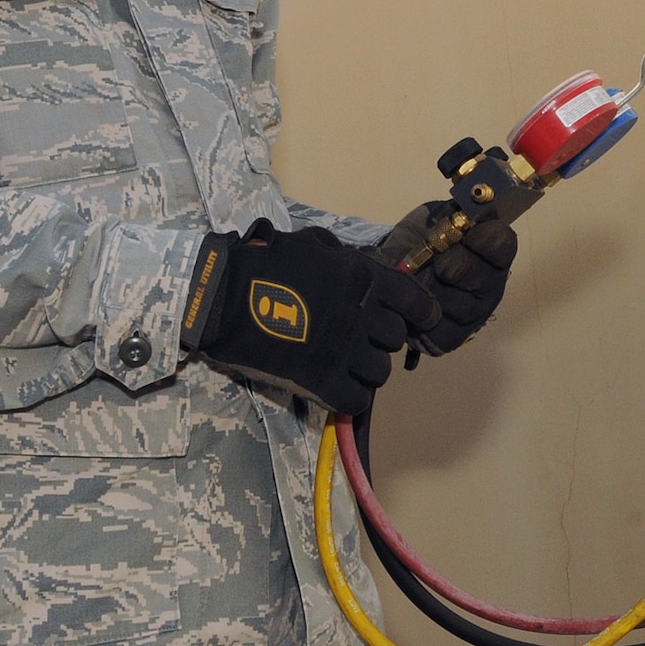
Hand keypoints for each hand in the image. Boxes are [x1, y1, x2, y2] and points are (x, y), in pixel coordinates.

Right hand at [179, 220, 438, 414]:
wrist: (223, 297)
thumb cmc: (264, 262)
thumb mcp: (312, 245)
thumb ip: (344, 257)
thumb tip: (363, 268)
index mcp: (363, 277)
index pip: (414, 302)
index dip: (421, 314)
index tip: (419, 321)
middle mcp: (363, 314)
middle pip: (395, 339)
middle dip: (381, 339)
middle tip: (360, 339)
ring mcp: (345, 351)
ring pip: (380, 372)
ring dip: (366, 369)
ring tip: (345, 364)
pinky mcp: (323, 383)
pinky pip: (357, 400)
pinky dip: (349, 396)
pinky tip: (335, 387)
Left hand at [378, 201, 517, 355]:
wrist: (389, 268)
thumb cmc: (420, 239)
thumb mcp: (435, 216)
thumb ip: (453, 209)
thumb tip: (469, 200)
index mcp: (492, 253)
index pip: (503, 244)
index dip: (485, 239)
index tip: (465, 232)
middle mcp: (490, 286)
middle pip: (479, 277)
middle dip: (452, 264)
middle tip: (435, 260)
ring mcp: (473, 316)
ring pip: (458, 304)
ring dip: (433, 289)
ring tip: (419, 281)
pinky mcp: (451, 338)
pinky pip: (439, 329)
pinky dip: (421, 314)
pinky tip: (415, 303)